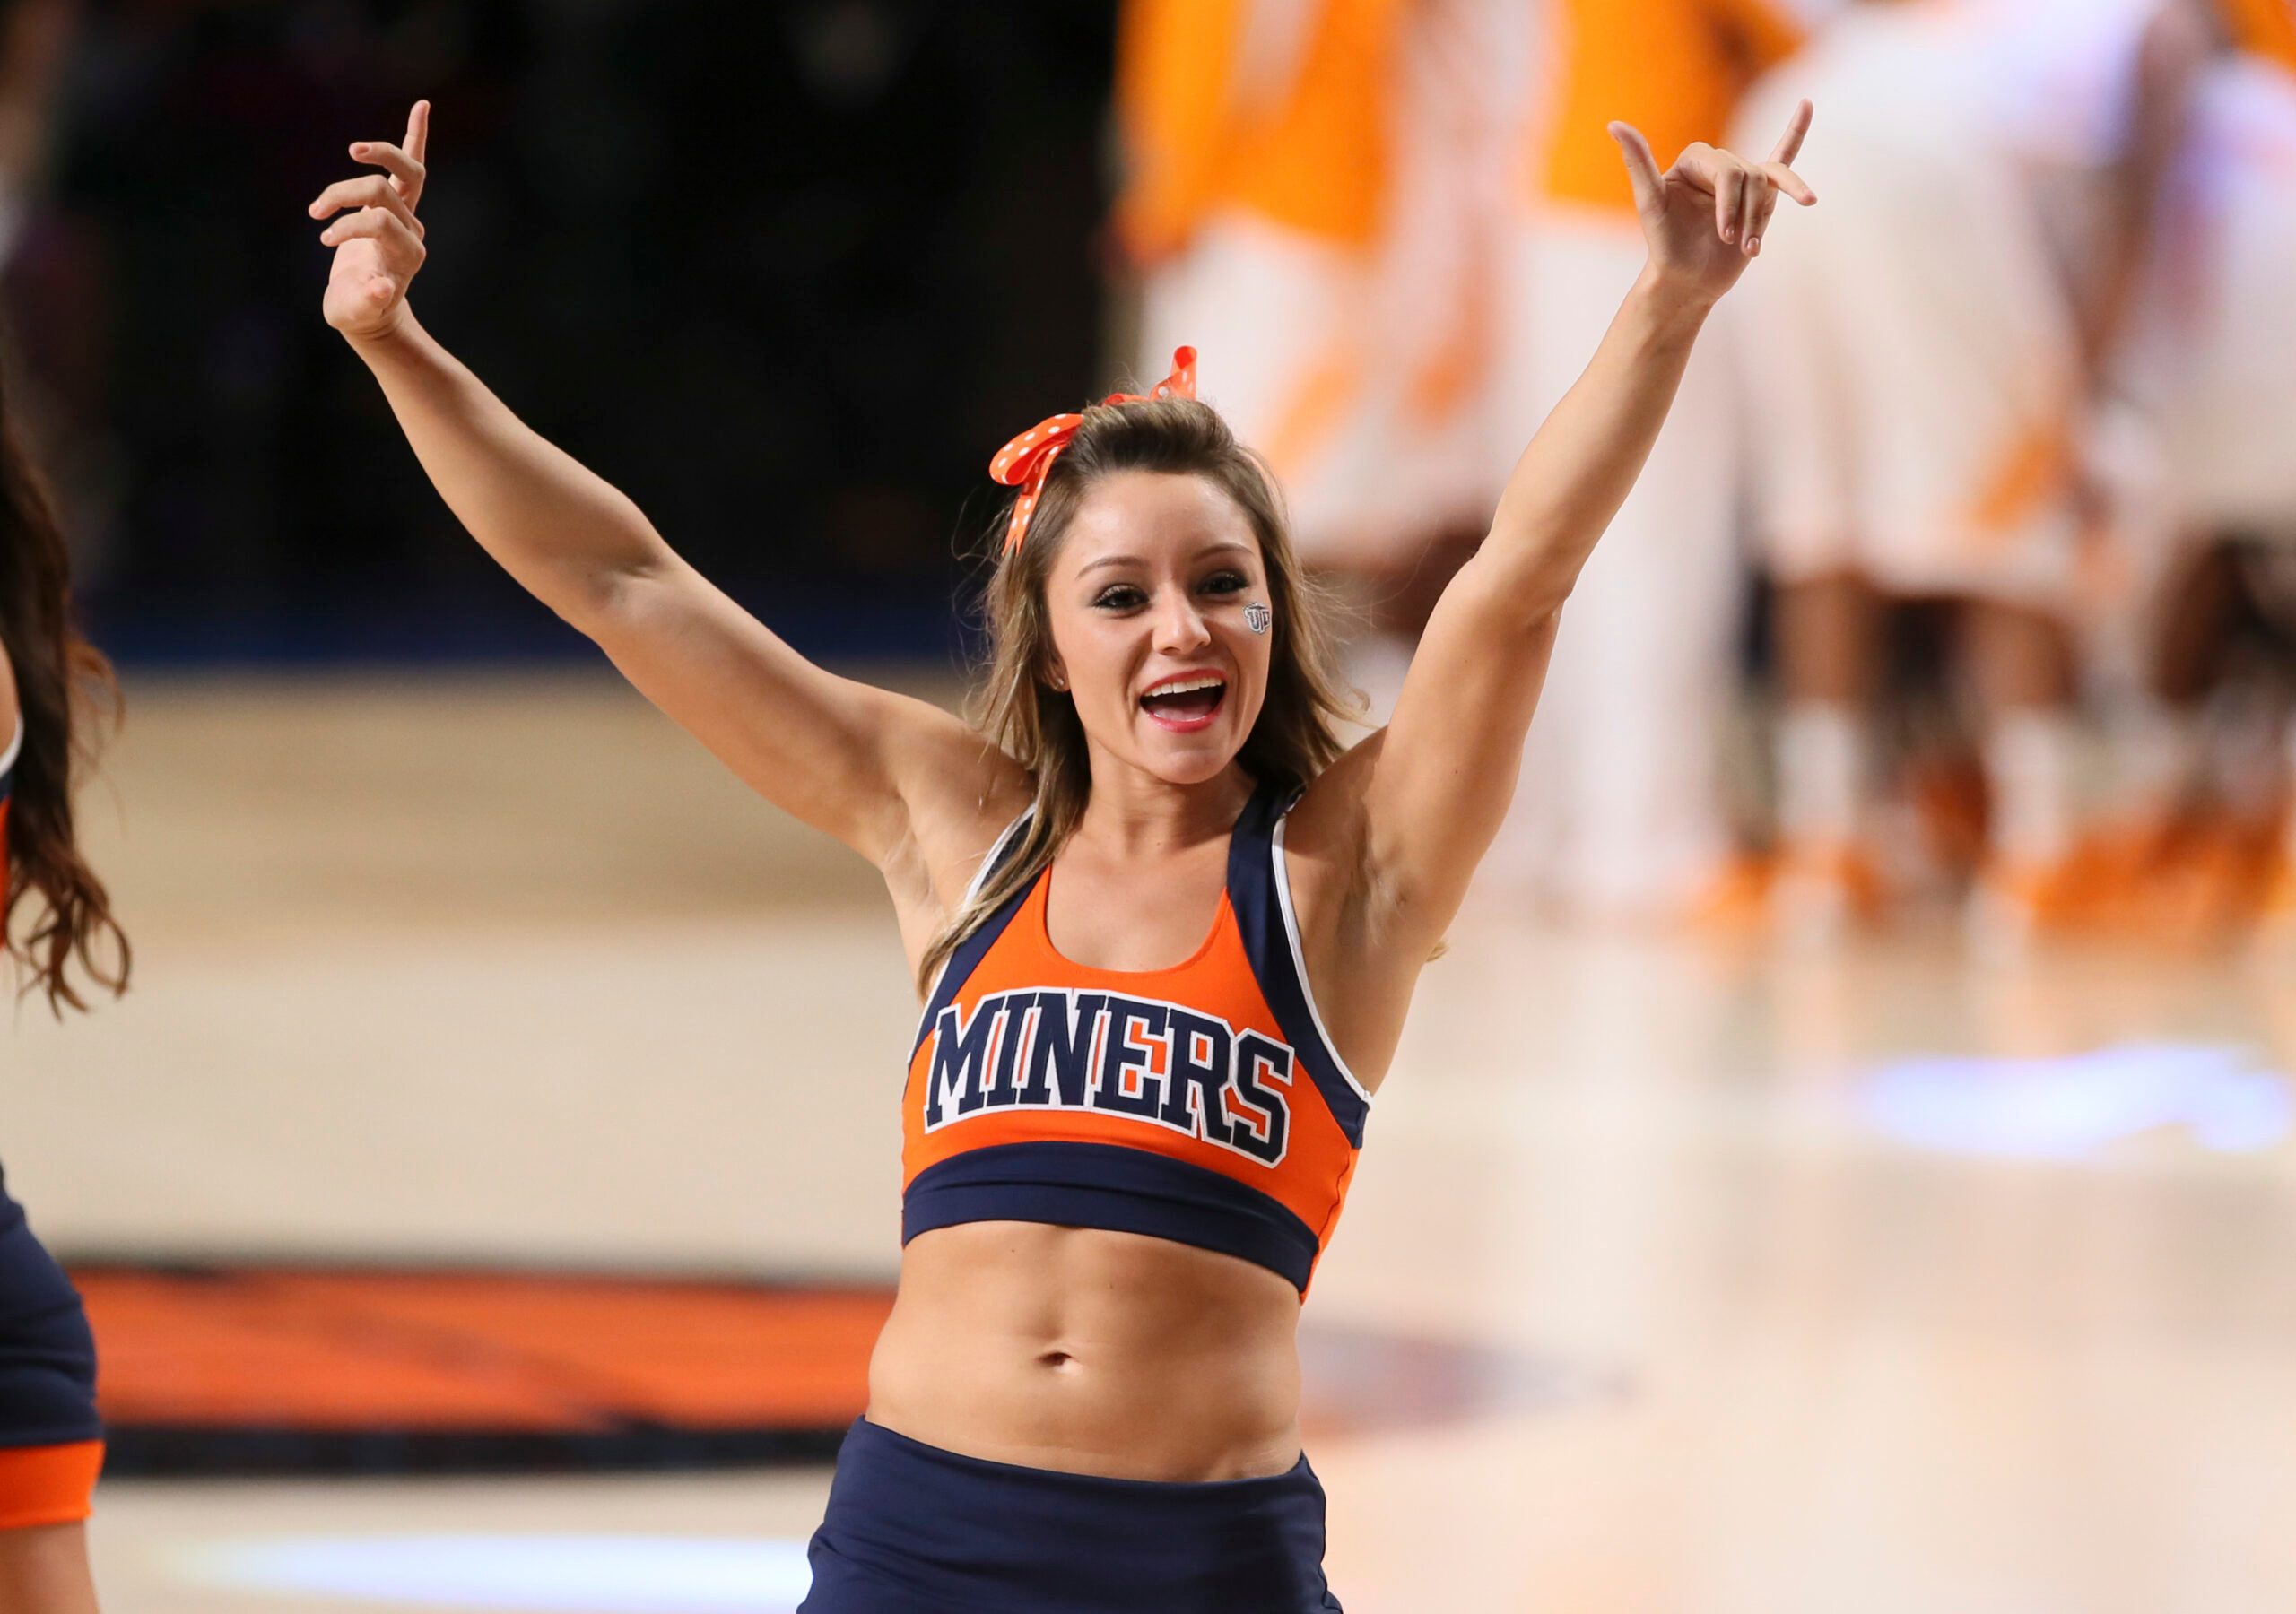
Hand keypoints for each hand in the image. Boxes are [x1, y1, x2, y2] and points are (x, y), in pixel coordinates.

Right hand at [311, 101, 430, 341]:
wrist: (370, 312)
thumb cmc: (357, 312)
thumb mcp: (354, 312)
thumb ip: (367, 300)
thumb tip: (383, 287)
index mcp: (405, 256)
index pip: (377, 222)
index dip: (346, 226)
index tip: (323, 239)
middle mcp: (413, 232)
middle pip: (384, 191)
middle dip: (345, 195)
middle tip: (317, 210)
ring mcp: (408, 216)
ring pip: (406, 171)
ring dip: (375, 157)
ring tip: (351, 155)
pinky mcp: (397, 205)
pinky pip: (411, 165)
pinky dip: (416, 135)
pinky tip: (423, 105)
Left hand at [1610, 100, 1814, 305]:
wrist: (1686, 280)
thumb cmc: (1664, 245)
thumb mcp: (1650, 203)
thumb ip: (1637, 163)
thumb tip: (1613, 123)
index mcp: (1693, 159)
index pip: (1726, 168)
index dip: (1729, 202)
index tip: (1722, 235)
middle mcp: (1718, 163)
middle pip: (1749, 176)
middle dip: (1743, 213)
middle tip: (1730, 244)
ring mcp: (1742, 177)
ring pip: (1770, 182)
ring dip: (1760, 220)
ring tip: (1750, 249)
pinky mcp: (1762, 194)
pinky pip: (1782, 156)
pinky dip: (1795, 132)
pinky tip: (1807, 104)